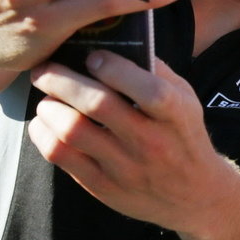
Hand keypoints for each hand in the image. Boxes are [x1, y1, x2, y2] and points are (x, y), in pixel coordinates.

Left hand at [27, 50, 232, 231]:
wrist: (195, 196)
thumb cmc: (184, 137)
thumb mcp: (186, 101)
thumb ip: (155, 72)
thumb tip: (112, 43)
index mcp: (175, 116)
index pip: (145, 87)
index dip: (111, 66)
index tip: (92, 56)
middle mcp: (151, 142)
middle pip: (97, 105)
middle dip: (61, 80)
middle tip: (44, 70)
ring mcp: (126, 168)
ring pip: (71, 130)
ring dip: (49, 107)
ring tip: (46, 98)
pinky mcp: (104, 187)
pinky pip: (61, 156)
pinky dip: (43, 133)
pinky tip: (46, 123)